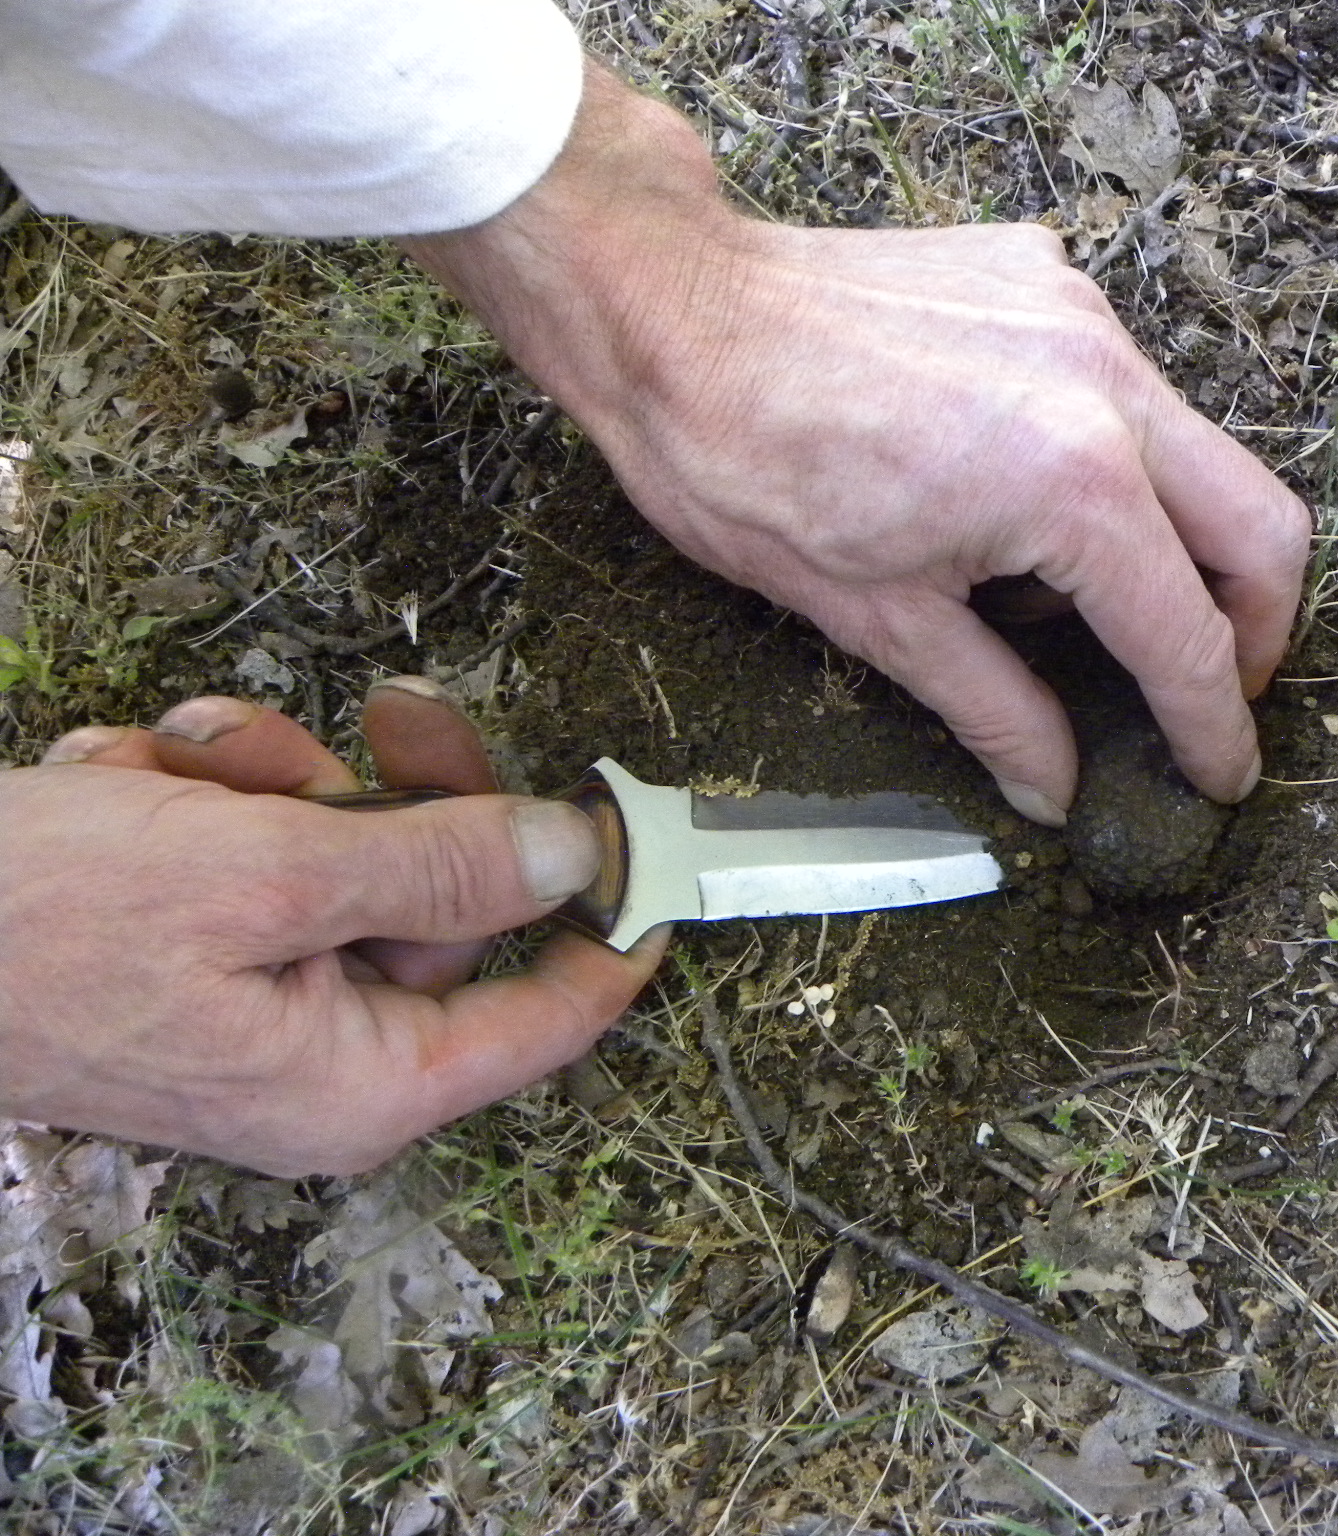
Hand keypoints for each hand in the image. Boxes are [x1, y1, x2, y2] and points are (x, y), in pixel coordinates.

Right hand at [0, 679, 663, 1174]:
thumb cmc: (35, 922)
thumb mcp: (263, 873)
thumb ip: (432, 861)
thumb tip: (570, 853)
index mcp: (364, 1079)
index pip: (550, 1017)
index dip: (616, 928)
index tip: (657, 845)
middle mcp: (326, 1052)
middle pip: (451, 897)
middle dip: (396, 792)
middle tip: (383, 719)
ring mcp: (262, 998)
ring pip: (350, 849)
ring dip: (279, 780)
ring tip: (179, 772)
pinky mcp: (204, 946)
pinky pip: (264, 845)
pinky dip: (209, 796)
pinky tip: (129, 789)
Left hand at [404, 64, 1309, 825]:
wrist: (669, 309)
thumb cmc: (747, 459)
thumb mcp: (879, 619)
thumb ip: (995, 710)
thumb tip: (1055, 787)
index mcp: (1076, 486)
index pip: (1189, 637)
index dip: (1214, 727)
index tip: (1220, 775)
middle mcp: (1108, 387)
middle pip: (1262, 528)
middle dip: (1257, 629)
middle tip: (1205, 692)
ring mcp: (1085, 320)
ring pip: (1205, 450)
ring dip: (1183, 542)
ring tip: (1085, 601)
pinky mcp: (1049, 280)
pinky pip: (1130, 387)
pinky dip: (1116, 460)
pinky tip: (1026, 495)